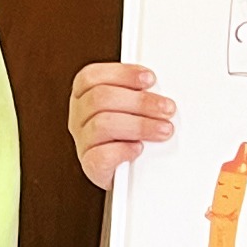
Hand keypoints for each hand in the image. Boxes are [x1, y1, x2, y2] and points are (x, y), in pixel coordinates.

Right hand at [70, 63, 173, 187]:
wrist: (126, 172)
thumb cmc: (131, 133)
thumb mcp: (132, 106)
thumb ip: (139, 93)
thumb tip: (160, 89)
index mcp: (85, 96)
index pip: (91, 77)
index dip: (121, 74)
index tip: (150, 79)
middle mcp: (79, 117)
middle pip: (100, 99)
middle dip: (140, 101)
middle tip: (166, 108)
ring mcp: (83, 141)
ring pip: (102, 124)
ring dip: (139, 126)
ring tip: (163, 130)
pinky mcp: (90, 165)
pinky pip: (102, 155)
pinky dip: (124, 150)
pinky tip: (138, 148)